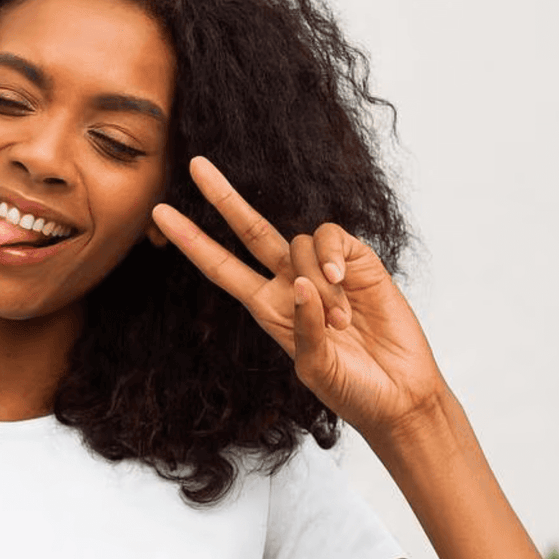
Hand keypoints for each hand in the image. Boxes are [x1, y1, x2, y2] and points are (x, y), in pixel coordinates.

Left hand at [151, 156, 447, 442]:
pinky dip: (331, 255)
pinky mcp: (357, 261)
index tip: (161, 214)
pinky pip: (331, 237)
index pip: (220, 267)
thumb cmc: (350, 389)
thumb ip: (302, 328)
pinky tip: (341, 280)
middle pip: (249, 230)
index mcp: (265, 307)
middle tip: (196, 165)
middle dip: (222, 198)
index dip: (192, 241)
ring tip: (341, 322)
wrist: (398, 393)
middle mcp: (288, 282)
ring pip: (298, 243)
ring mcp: (323, 269)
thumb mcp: (314, 368)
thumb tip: (301, 283)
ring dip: (316, 280)